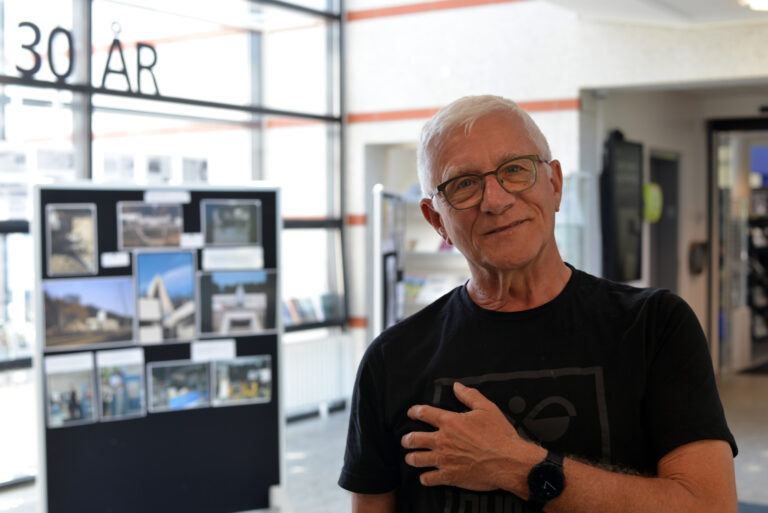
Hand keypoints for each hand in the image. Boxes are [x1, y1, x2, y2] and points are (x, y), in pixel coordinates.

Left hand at [401, 382, 541, 491]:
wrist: (508, 461)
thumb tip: (457, 386)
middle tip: (406, 440)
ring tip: (410, 458)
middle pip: (414, 439)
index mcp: (450, 421)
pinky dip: (425, 478)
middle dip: (407, 439)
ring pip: (417, 459)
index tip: (411, 413)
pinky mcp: (449, 476)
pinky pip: (429, 478)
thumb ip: (469, 395)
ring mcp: (444, 459)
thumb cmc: (499, 434)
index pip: (424, 413)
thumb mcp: (487, 408)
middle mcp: (442, 440)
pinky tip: (425, 476)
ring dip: (412, 458)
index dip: (414, 412)